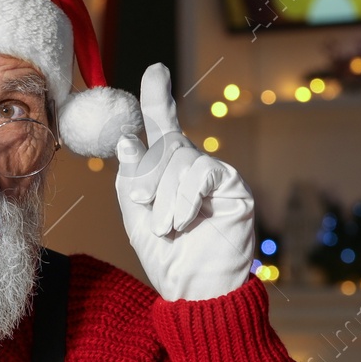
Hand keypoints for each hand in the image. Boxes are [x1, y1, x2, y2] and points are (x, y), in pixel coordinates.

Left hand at [114, 63, 255, 301]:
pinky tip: (183, 220)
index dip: (158, 98)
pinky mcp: (234, 188)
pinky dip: (185, 197)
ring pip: (182, 159)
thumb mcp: (135, 215)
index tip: (155, 71)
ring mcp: (216, 176)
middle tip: (142, 202)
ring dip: (165, 195)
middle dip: (148, 173)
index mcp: (168, 171)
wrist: (194, 290)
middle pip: (167, 143)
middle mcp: (194, 168)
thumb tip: (127, 140)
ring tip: (164, 226)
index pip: (163, 126)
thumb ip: (131, 178)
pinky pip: (202, 172)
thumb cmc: (166, 257)